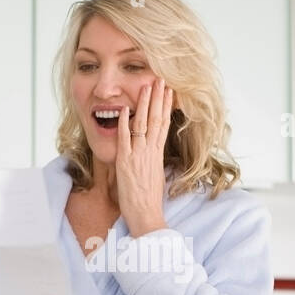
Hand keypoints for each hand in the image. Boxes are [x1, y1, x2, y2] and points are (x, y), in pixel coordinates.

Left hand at [116, 78, 173, 235]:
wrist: (146, 215)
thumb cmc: (149, 200)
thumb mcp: (155, 175)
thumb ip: (152, 160)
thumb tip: (150, 151)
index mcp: (158, 154)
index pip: (164, 125)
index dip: (166, 107)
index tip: (168, 92)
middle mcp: (150, 152)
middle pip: (156, 119)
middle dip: (159, 98)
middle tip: (161, 80)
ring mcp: (139, 156)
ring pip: (143, 125)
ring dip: (144, 104)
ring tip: (147, 86)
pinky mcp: (126, 162)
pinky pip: (125, 138)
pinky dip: (125, 123)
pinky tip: (125, 109)